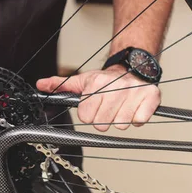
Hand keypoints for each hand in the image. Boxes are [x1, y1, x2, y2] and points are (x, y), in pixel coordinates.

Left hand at [36, 65, 160, 131]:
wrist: (133, 67)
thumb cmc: (105, 80)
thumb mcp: (82, 80)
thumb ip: (60, 85)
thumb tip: (40, 85)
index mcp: (97, 83)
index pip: (86, 116)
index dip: (88, 114)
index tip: (93, 106)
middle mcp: (116, 86)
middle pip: (102, 124)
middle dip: (103, 118)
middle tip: (107, 107)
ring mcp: (134, 91)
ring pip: (120, 125)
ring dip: (120, 119)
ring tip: (120, 107)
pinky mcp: (151, 96)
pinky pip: (139, 121)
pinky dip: (137, 118)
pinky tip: (133, 108)